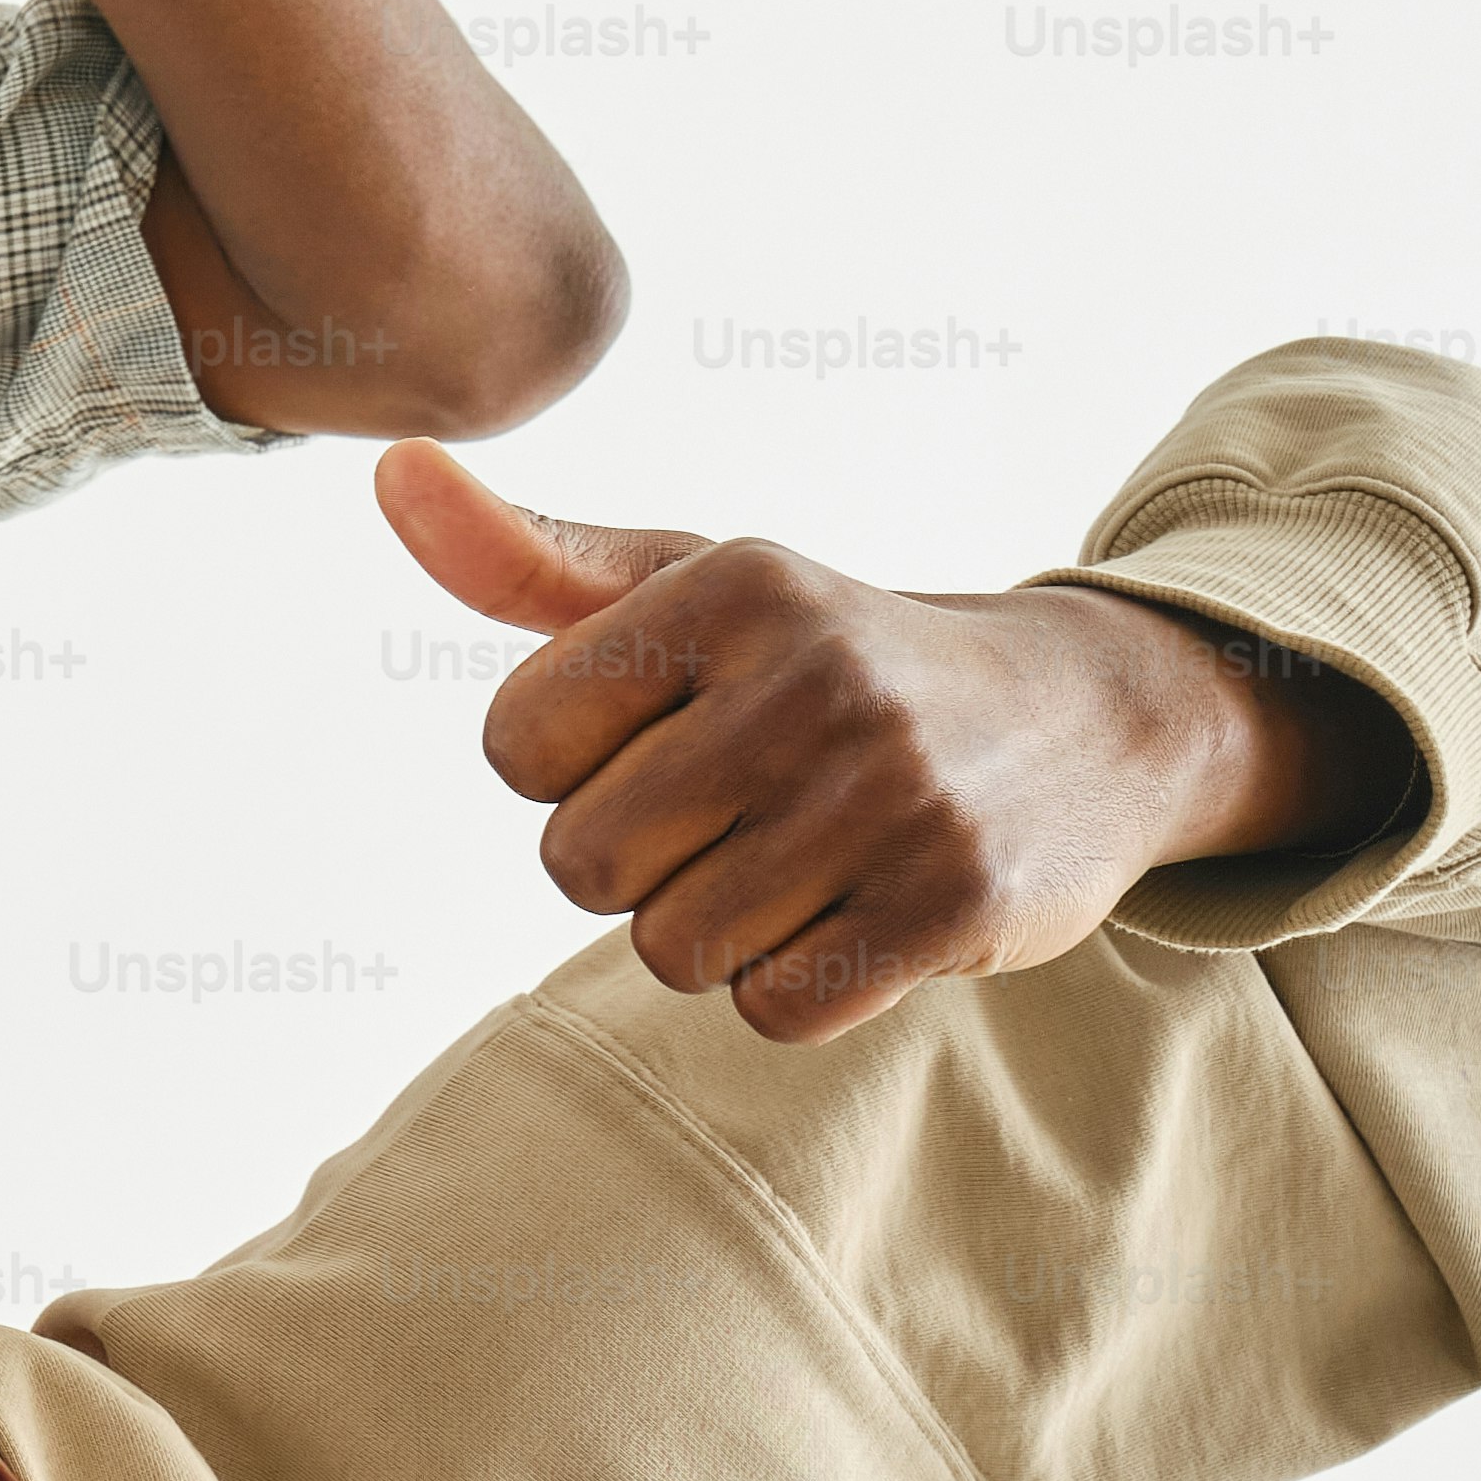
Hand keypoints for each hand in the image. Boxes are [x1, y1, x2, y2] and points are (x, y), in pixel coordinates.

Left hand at [378, 443, 1415, 1043]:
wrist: (1088, 721)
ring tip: (794, 858)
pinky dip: (791, 985)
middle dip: (633, 863)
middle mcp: (816, 677)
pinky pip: (774, 1008)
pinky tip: (851, 911)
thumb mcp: (690, 590)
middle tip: (728, 814)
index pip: (514, 745)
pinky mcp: (952, 904)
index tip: (656, 737)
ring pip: (671, 949)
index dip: (567, 768)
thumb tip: (392, 473)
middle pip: (580, 863)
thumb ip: (527, 559)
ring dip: (713, 929)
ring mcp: (893, 793)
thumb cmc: (830, 661)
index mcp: (733, 586)